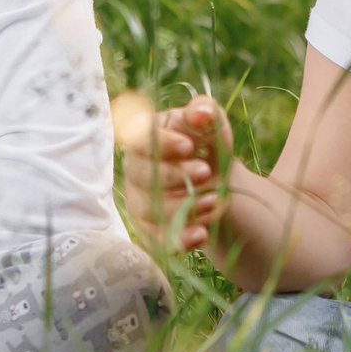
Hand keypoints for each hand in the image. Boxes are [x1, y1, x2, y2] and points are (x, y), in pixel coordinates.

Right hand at [117, 92, 233, 252]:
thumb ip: (205, 112)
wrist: (215, 180)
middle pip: (142, 175)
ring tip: (215, 201)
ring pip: (149, 209)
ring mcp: (139, 200)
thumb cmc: (205, 145)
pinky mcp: (149, 229)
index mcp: (145, 137)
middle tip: (207, 173)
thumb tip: (202, 114)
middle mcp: (135, 169)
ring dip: (182, 207)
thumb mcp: (210, 124)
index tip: (188, 146)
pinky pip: (156, 239)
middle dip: (175, 176)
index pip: (140, 138)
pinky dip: (178, 240)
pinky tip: (201, 235)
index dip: (161, 143)